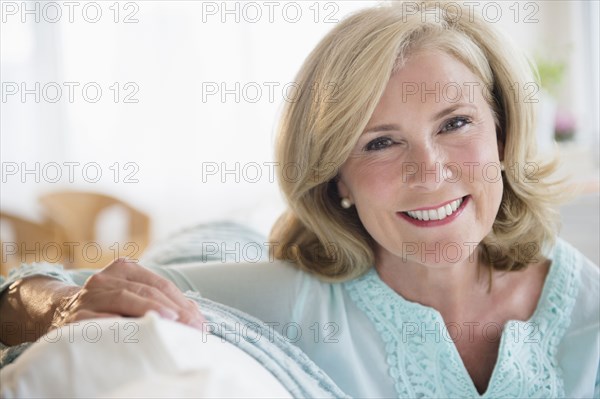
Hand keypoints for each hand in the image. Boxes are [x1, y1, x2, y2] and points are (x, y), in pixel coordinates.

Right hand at [51, 258, 204, 330]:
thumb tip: (196, 315)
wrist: (58, 314)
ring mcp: (90, 295)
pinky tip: (130, 328)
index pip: (161, 284)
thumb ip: (161, 300)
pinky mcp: (75, 315)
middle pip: (147, 291)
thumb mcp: (132, 296)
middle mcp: (107, 278)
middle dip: (174, 310)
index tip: (199, 321)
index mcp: (125, 269)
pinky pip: (97, 317)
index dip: (183, 302)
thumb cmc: (108, 308)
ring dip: (151, 311)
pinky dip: (114, 321)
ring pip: (125, 299)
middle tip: (192, 327)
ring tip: (171, 322)